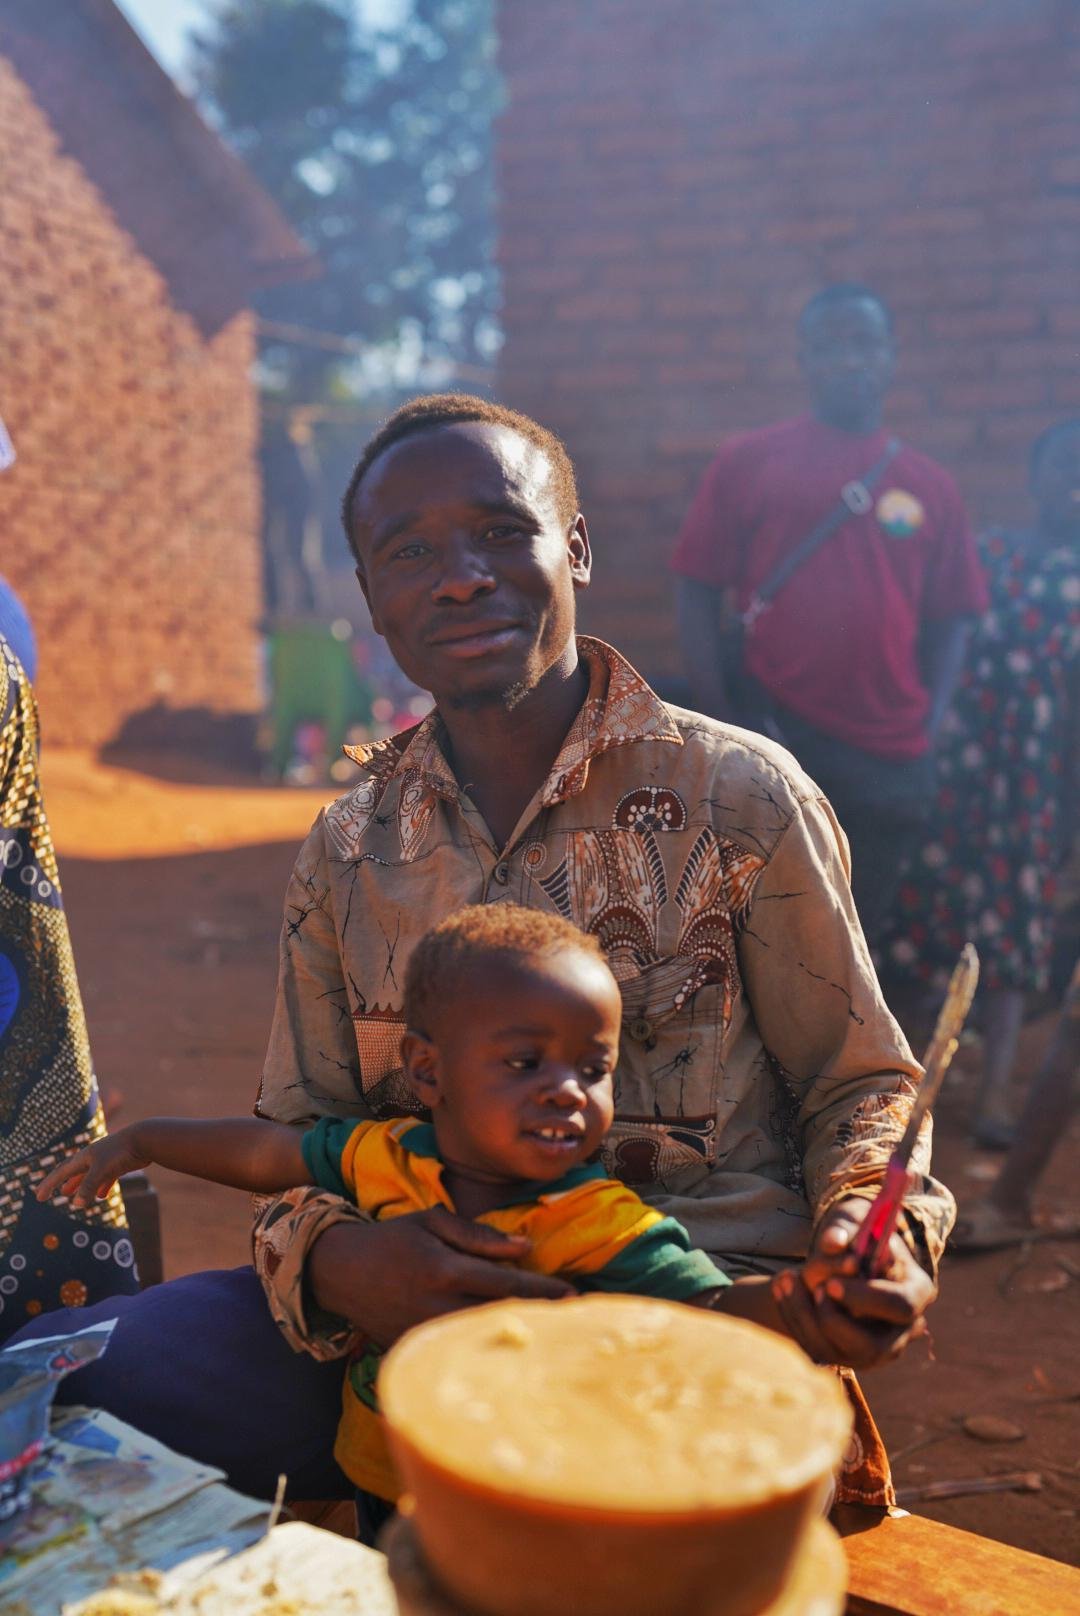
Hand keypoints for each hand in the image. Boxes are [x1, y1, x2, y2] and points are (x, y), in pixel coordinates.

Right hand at [36, 1125, 149, 1209]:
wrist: (145, 1140)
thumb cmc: (121, 1152)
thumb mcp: (101, 1170)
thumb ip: (88, 1187)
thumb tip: (76, 1204)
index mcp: (84, 1157)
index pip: (61, 1172)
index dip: (48, 1184)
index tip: (38, 1197)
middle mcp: (93, 1157)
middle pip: (72, 1172)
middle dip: (60, 1183)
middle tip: (49, 1194)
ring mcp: (106, 1160)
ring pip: (88, 1175)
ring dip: (78, 1185)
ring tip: (69, 1195)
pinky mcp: (119, 1164)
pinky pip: (106, 1177)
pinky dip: (101, 1186)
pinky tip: (101, 1195)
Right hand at [308, 1207, 573, 1346]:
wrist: (341, 1272)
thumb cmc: (393, 1239)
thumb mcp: (433, 1221)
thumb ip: (479, 1235)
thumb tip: (524, 1246)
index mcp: (445, 1268)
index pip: (506, 1282)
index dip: (542, 1290)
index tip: (573, 1296)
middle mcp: (437, 1304)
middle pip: (500, 1317)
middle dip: (539, 1320)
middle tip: (576, 1324)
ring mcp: (426, 1332)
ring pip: (481, 1342)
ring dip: (518, 1341)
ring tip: (553, 1341)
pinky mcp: (416, 1349)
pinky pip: (458, 1355)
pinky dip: (486, 1355)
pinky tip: (511, 1356)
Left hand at [772, 1198, 935, 1369]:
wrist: (844, 1257)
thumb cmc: (856, 1235)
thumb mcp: (853, 1221)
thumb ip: (844, 1228)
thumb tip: (834, 1240)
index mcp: (917, 1291)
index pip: (900, 1306)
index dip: (865, 1298)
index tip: (830, 1284)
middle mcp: (901, 1330)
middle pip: (870, 1346)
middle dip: (833, 1320)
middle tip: (815, 1287)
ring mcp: (874, 1349)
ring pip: (837, 1352)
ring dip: (804, 1316)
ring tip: (786, 1276)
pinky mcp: (845, 1355)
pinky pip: (816, 1350)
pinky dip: (794, 1320)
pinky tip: (781, 1287)